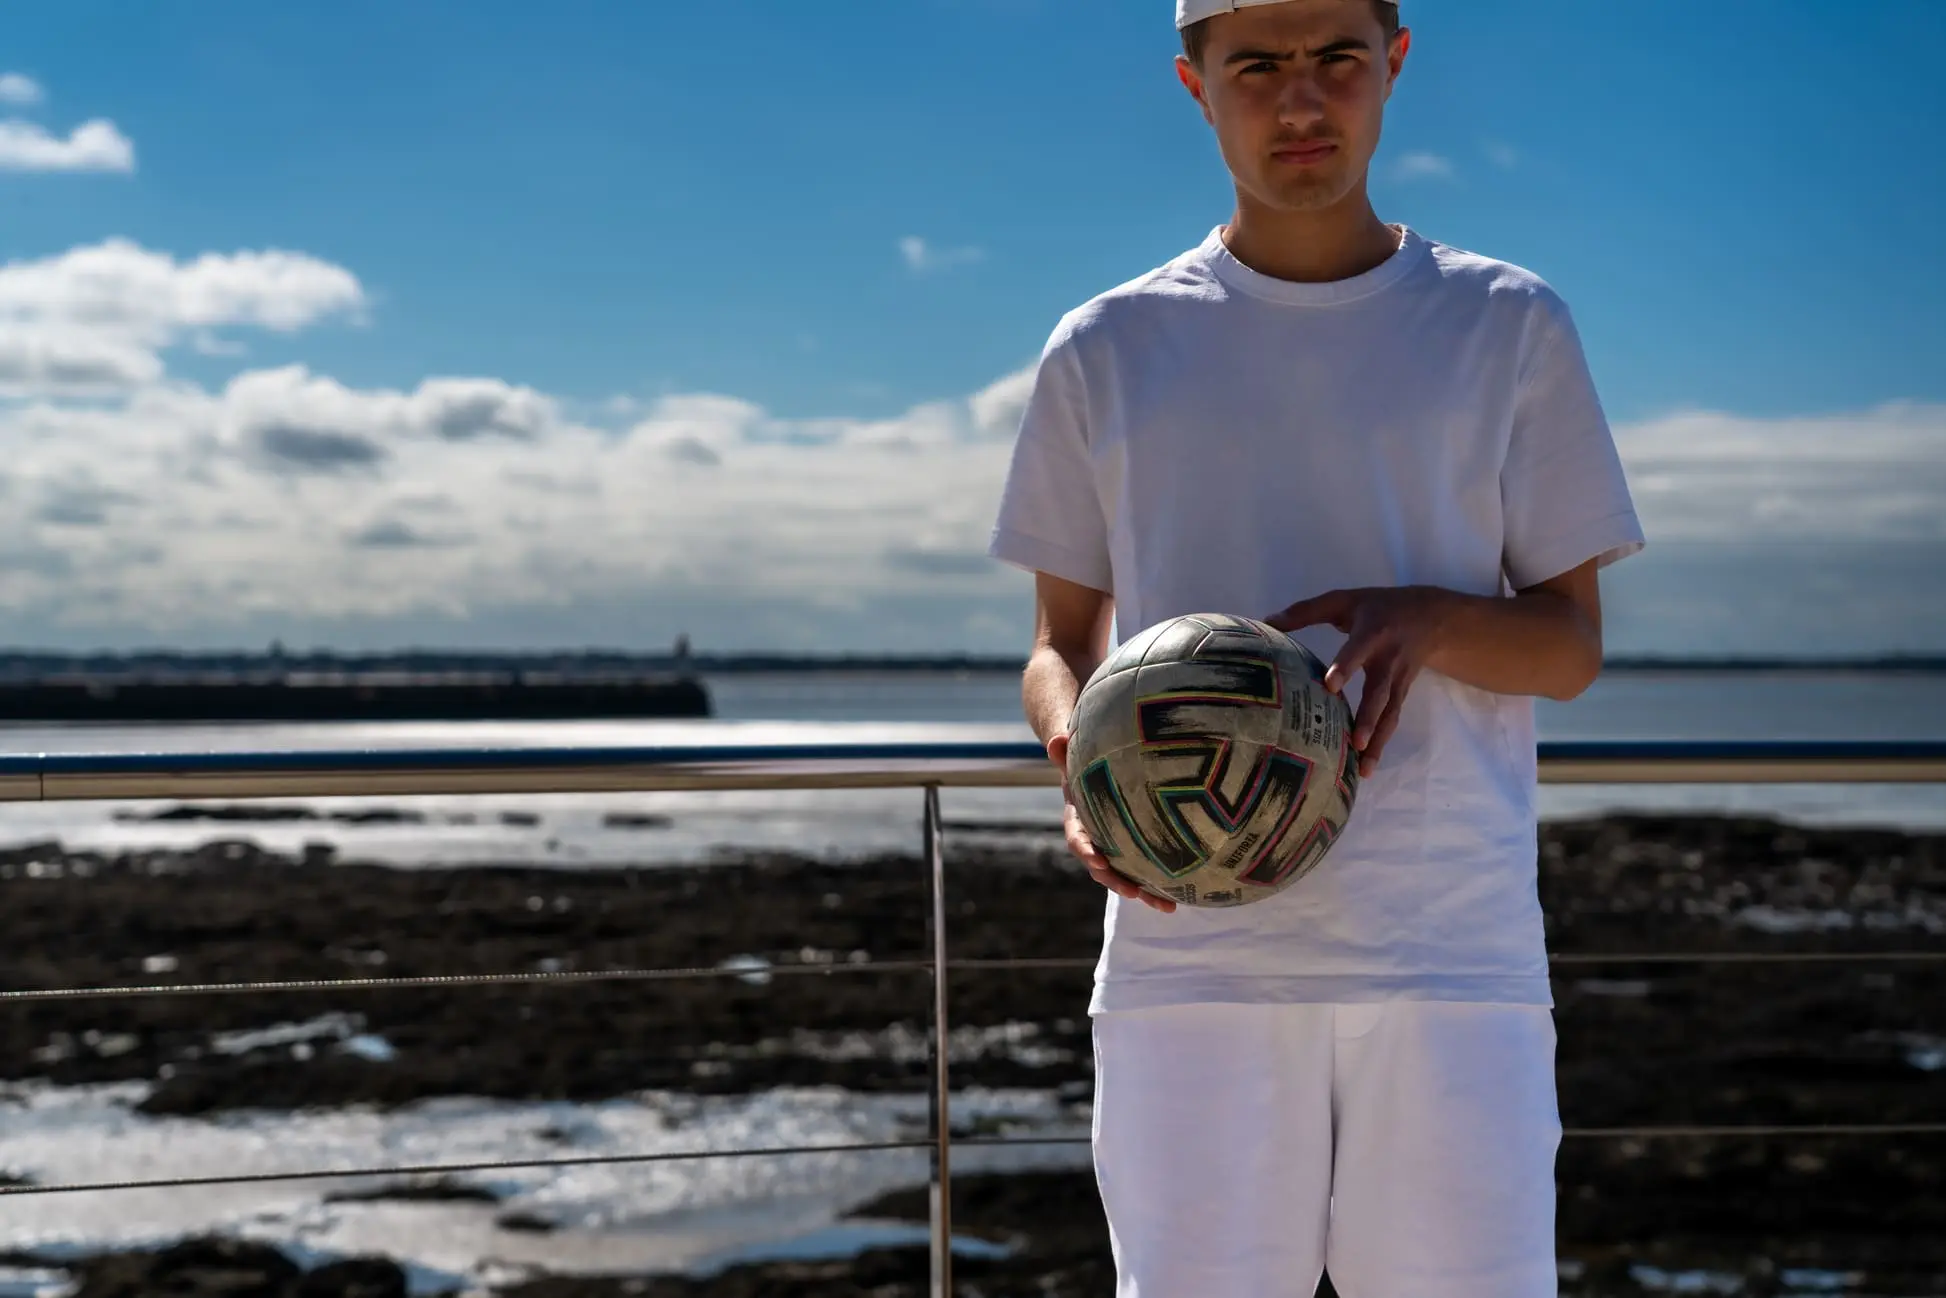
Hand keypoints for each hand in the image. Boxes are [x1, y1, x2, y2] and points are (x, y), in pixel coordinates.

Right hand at [1045, 732, 1176, 913]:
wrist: (1093, 767)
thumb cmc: (1084, 760)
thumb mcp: (1073, 755)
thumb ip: (1064, 751)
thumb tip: (1057, 738)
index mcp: (1078, 819)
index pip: (1078, 838)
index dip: (1086, 850)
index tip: (1098, 861)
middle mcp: (1095, 837)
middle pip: (1103, 866)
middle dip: (1117, 882)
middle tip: (1133, 893)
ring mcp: (1114, 845)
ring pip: (1125, 874)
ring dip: (1144, 892)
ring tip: (1167, 906)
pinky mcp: (1132, 848)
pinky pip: (1143, 869)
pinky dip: (1158, 884)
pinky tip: (1181, 897)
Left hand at [1264, 586, 1454, 777]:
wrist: (1432, 618)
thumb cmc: (1378, 607)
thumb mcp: (1345, 600)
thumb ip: (1306, 611)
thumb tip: (1267, 622)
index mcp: (1371, 632)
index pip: (1358, 650)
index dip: (1346, 666)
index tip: (1330, 685)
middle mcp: (1388, 659)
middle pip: (1380, 691)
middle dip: (1369, 717)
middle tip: (1356, 741)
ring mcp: (1398, 680)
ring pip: (1390, 712)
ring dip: (1378, 740)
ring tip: (1362, 767)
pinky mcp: (1402, 694)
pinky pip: (1392, 720)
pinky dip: (1382, 744)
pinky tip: (1366, 766)